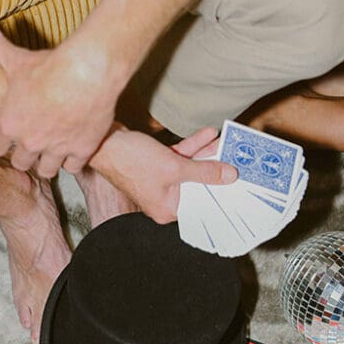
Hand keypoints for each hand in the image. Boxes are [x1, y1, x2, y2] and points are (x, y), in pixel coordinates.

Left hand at [0, 11, 121, 176]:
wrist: (86, 73)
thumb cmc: (49, 66)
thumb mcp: (16, 57)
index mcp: (10, 124)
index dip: (4, 142)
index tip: (12, 137)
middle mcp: (30, 142)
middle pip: (21, 163)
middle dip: (26, 155)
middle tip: (35, 144)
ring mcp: (56, 149)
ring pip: (47, 170)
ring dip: (49, 162)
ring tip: (54, 150)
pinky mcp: (81, 151)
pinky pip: (73, 167)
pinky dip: (73, 160)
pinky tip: (75, 148)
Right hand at [93, 125, 236, 222]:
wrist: (104, 141)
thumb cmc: (131, 161)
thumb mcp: (175, 167)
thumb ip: (204, 172)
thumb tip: (229, 176)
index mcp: (167, 210)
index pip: (200, 206)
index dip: (220, 195)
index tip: (238, 187)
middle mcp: (163, 199)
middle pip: (197, 186)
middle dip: (216, 170)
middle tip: (236, 160)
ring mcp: (160, 181)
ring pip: (189, 168)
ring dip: (206, 154)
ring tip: (224, 142)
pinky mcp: (156, 164)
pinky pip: (179, 157)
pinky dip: (192, 147)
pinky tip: (207, 134)